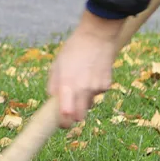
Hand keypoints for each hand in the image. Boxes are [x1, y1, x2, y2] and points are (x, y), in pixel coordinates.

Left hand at [47, 10, 126, 126]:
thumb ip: (53, 87)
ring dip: (83, 100)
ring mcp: (96, 88)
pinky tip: (91, 74)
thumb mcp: (56, 67)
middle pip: (80, 117)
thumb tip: (53, 104)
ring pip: (89, 104)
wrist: (96, 37)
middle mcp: (83, 89)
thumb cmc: (72, 51)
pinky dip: (93, 89)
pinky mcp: (106, 85)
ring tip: (81, 81)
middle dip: (74, 117)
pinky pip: (97, 94)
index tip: (60, 123)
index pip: (66, 115)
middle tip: (69, 110)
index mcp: (67, 85)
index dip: (63, 123)